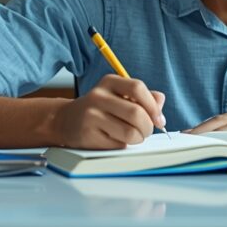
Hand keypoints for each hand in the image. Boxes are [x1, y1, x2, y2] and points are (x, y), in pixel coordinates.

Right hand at [50, 74, 165, 148]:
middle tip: (147, 132)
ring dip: (138, 138)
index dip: (153, 106)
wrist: (66, 120)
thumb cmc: (101, 108)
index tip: (158, 119)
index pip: (137, 88)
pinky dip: (123, 145)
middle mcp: (99, 96)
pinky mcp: (88, 135)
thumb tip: (160, 107)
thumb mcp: (120, 96)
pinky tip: (115, 139)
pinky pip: (118, 144)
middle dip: (148, 127)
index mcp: (109, 82)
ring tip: (134, 136)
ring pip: (130, 132)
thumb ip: (143, 98)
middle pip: (136, 113)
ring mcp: (91, 116)